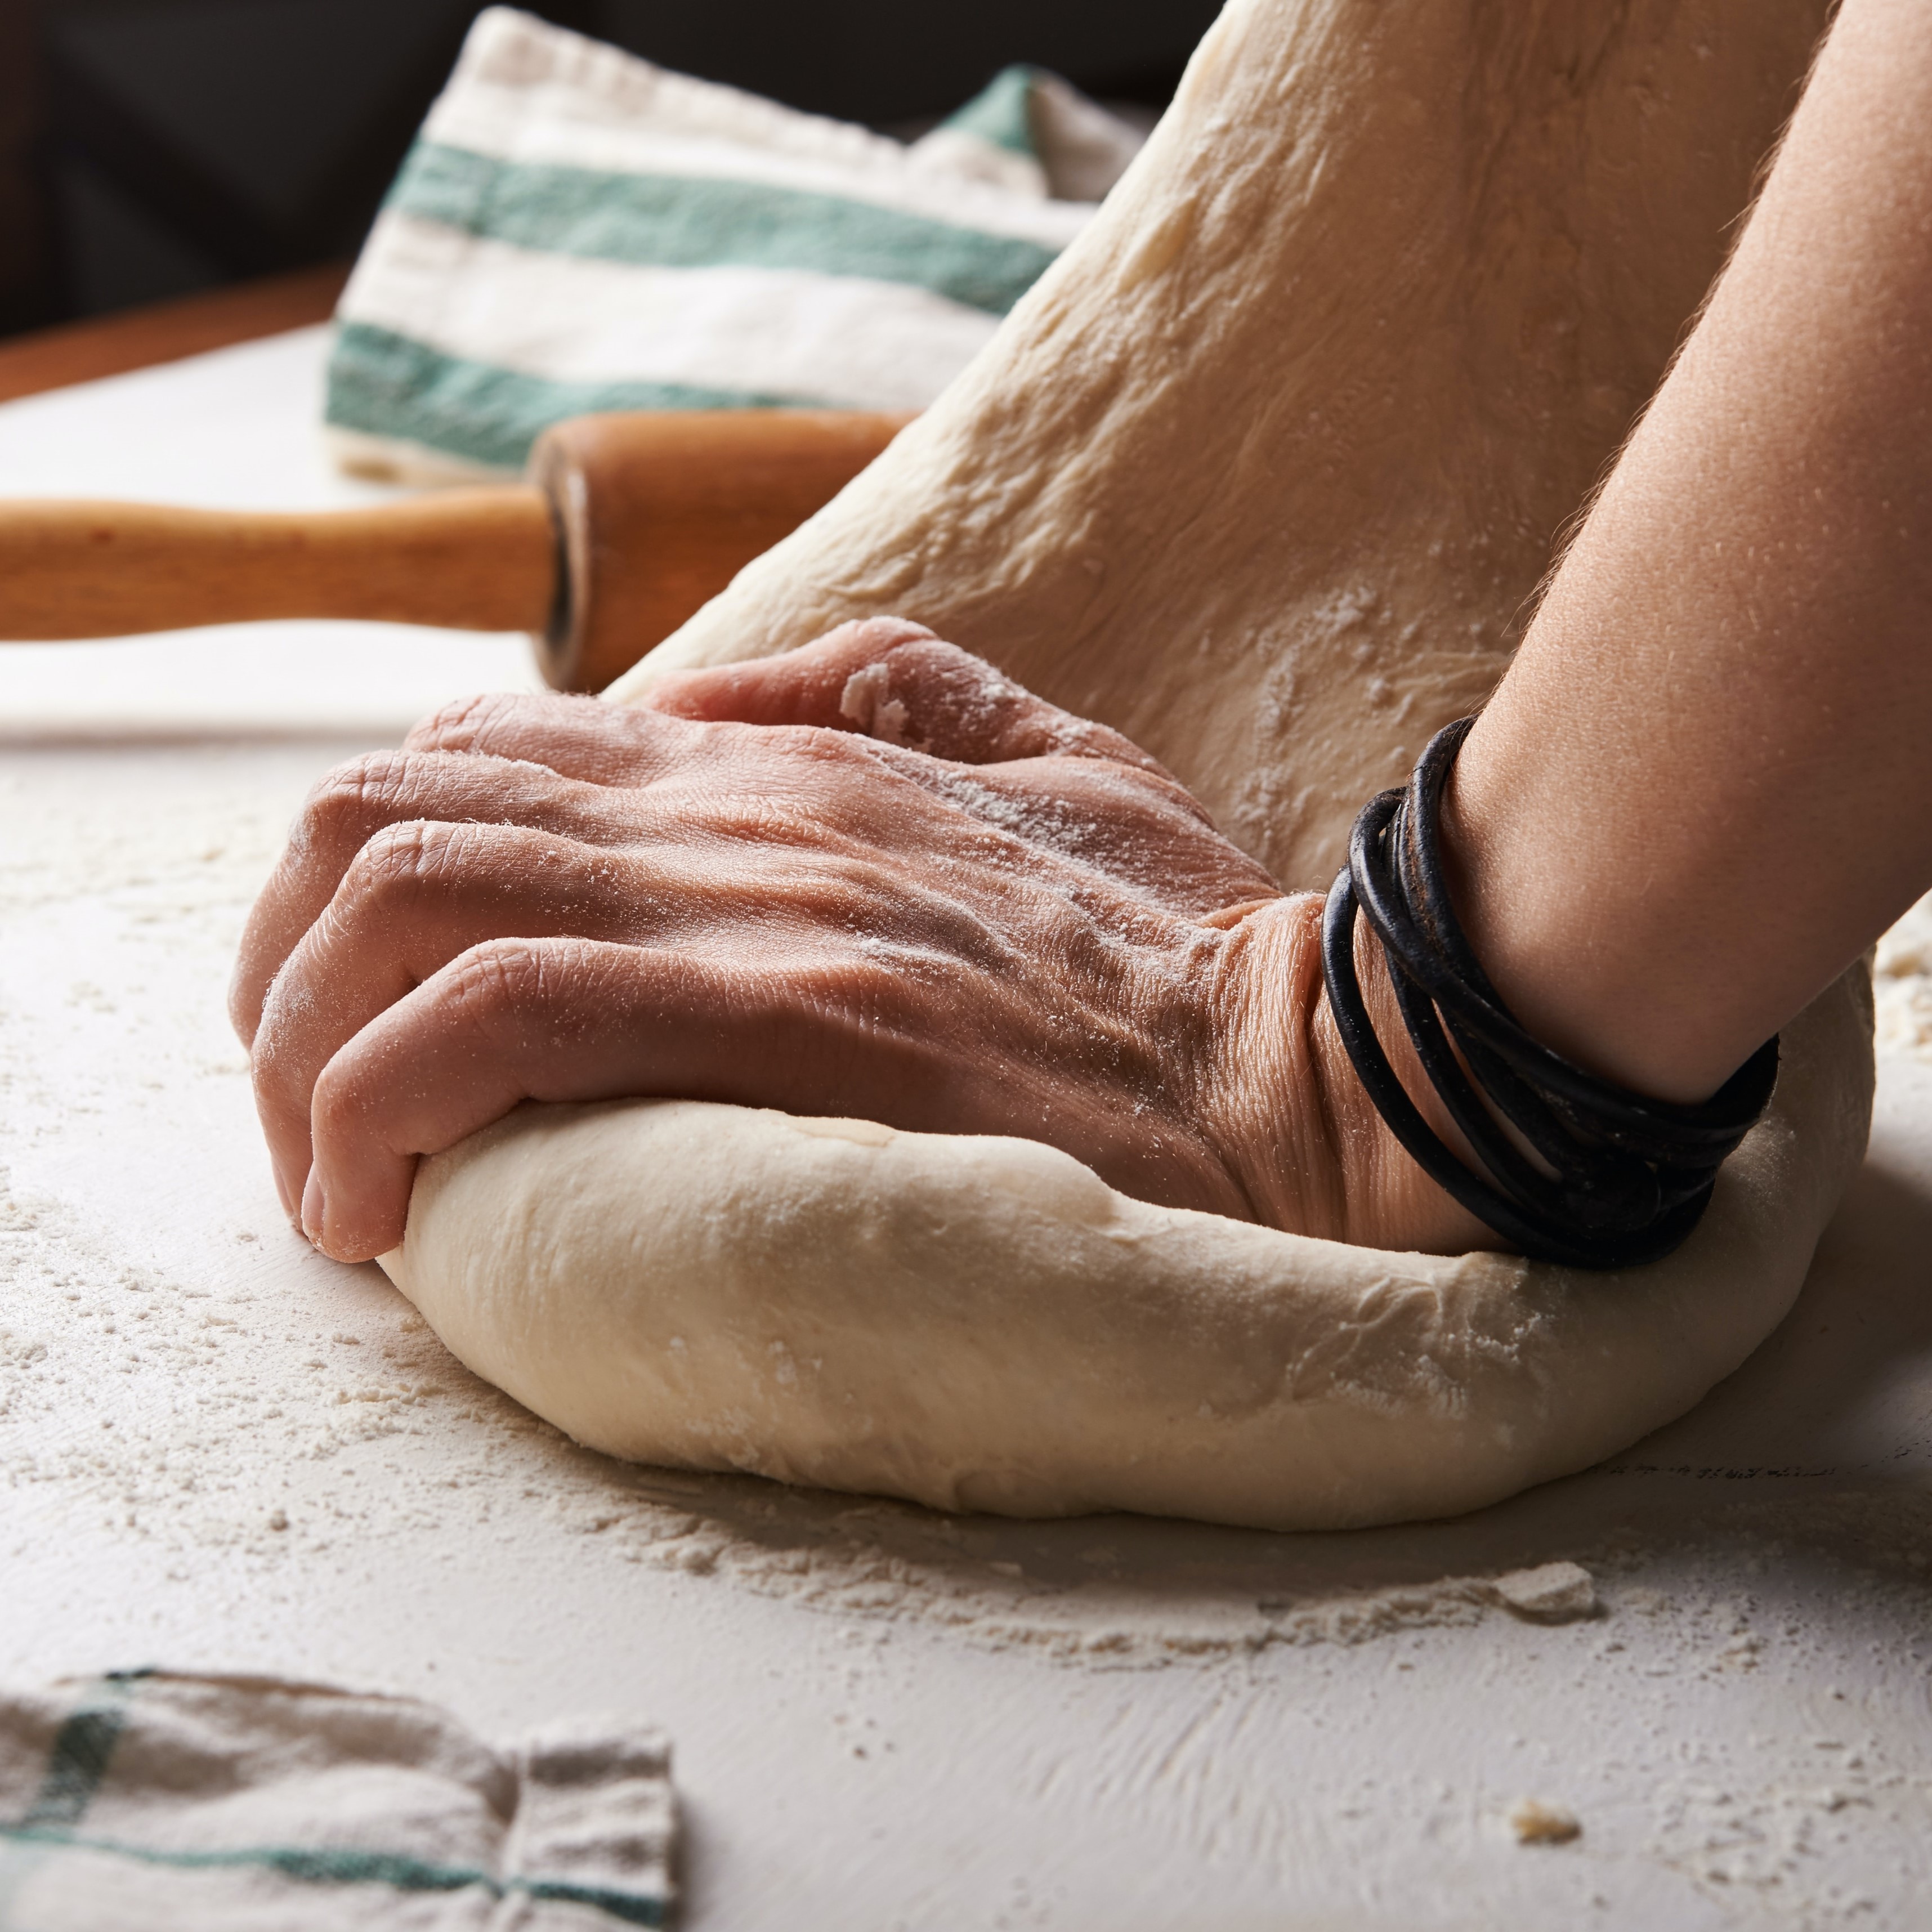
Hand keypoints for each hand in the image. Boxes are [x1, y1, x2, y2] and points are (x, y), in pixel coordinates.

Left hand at [232, 619, 1490, 1261]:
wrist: (1307, 1062)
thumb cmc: (1180, 944)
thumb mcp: (1045, 749)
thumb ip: (881, 687)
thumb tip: (708, 690)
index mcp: (779, 756)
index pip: (477, 752)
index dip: (369, 874)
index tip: (373, 1013)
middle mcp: (735, 806)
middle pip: (387, 814)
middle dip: (283, 963)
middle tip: (310, 1107)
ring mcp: (753, 905)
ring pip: (404, 902)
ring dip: (304, 1047)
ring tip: (327, 1179)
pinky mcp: (783, 1017)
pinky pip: (496, 1018)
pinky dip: (384, 1102)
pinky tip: (381, 1205)